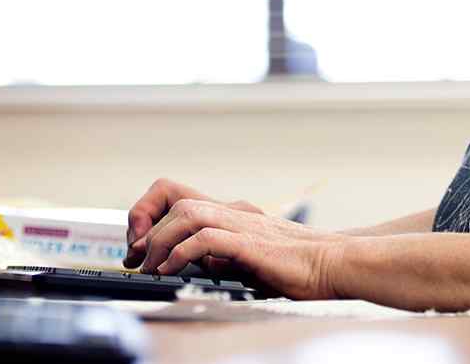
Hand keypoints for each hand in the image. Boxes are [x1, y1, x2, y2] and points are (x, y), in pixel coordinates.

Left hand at [139, 198, 348, 299]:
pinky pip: (205, 238)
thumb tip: (199, 264)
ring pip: (186, 213)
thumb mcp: (252, 258)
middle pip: (177, 201)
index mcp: (234, 214)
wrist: (335, 263)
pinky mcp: (250, 242)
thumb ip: (226, 256)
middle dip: (148, 228)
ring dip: (160, 238)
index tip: (141, 248)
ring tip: (149, 265)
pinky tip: (170, 269)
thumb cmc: (299, 266)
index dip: (156, 219)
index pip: (183, 201)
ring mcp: (242, 223)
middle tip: (135, 258)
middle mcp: (235, 211)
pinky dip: (181, 251)